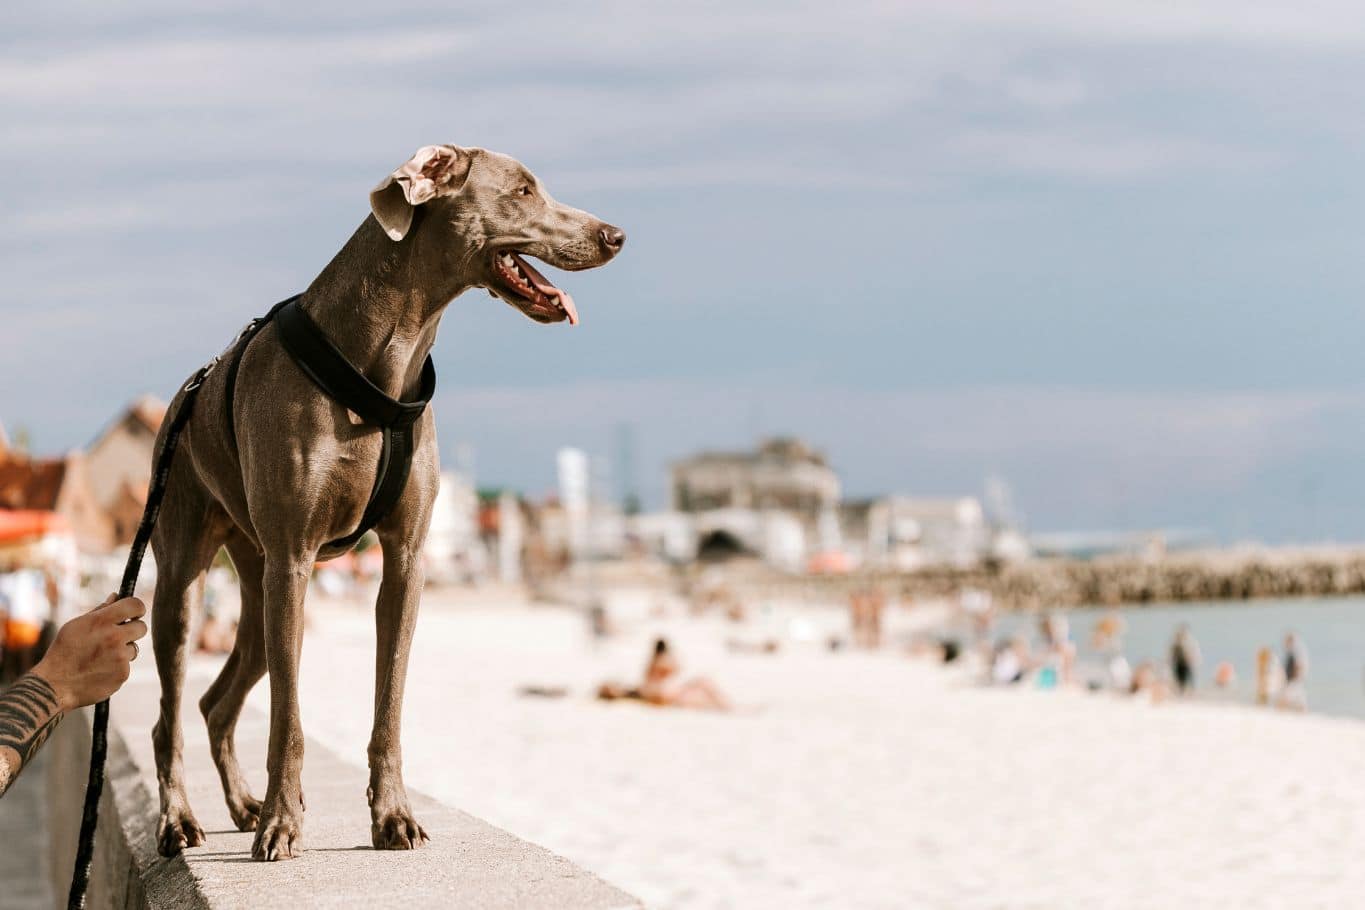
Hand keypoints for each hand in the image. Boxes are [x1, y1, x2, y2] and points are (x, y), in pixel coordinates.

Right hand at [31, 594, 147, 711]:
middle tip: (118, 636)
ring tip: (101, 657)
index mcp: (101, 621)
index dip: (137, 608)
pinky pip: (126, 665)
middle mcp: (114, 637)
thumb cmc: (63, 652)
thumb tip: (116, 596)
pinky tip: (100, 670)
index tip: (134, 613)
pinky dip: (117, 667)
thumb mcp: (76, 626)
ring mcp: (120, 657)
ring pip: (134, 648)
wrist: (55, 685)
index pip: (135, 605)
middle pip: (142, 627)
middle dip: (132, 630)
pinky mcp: (123, 673)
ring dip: (123, 651)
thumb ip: (99, 611)